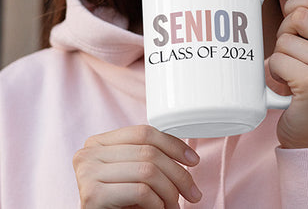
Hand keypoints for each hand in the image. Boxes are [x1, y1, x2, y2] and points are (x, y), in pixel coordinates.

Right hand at [73, 125, 201, 207]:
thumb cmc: (118, 203)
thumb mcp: (131, 172)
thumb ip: (146, 155)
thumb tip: (188, 155)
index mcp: (98, 142)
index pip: (144, 132)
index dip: (173, 144)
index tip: (193, 160)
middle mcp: (88, 154)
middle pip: (148, 152)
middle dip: (178, 174)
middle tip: (192, 192)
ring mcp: (87, 174)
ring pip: (147, 171)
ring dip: (169, 191)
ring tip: (174, 205)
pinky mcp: (93, 196)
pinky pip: (140, 191)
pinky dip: (157, 203)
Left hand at [270, 0, 307, 148]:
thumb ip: (303, 10)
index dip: (293, 7)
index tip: (292, 26)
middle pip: (298, 15)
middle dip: (284, 34)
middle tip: (291, 55)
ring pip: (284, 40)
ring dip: (277, 57)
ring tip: (290, 73)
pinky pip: (276, 60)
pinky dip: (272, 72)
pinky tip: (285, 86)